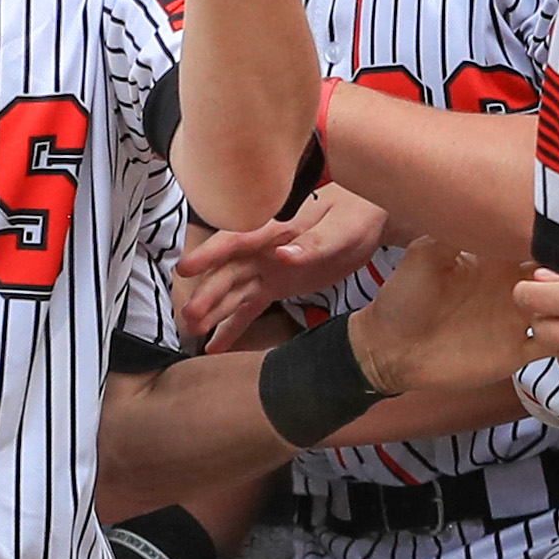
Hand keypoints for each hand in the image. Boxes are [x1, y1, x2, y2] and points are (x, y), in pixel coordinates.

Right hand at [173, 186, 392, 350]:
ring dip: (213, 310)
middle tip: (189, 317)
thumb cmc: (359, 212)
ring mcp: (267, 267)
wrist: (372, 218)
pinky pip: (249, 307)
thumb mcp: (344, 226)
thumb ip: (316, 242)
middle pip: (229, 270)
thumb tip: (282, 255)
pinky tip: (213, 346)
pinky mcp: (276, 284)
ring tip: (192, 331)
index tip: (186, 269)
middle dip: (208, 293)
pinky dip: (232, 326)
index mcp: (276, 226)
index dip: (210, 253)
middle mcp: (264, 247)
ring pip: (233, 291)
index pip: (237, 239)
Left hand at [348, 240, 540, 392]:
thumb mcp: (425, 255)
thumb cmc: (402, 300)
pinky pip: (554, 343)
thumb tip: (486, 201)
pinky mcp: (515, 351)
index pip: (537, 242)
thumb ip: (457, 229)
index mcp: (495, 259)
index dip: (554, 238)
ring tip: (555, 302)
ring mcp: (517, 319)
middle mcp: (512, 285)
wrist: (390, 349)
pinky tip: (551, 330)